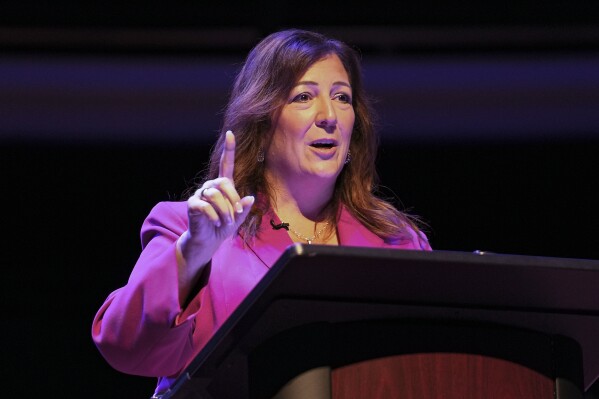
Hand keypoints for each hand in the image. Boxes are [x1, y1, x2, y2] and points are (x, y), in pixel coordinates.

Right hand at [176, 131, 253, 297]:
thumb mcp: (238, 219)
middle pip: (223, 182)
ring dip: (225, 210)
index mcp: (222, 187)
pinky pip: (205, 206)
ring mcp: (200, 195)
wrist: (207, 241)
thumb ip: (244, 209)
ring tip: (225, 221)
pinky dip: (215, 216)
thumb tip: (250, 198)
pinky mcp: (193, 205)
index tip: (231, 133)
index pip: (225, 164)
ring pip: (215, 194)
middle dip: (233, 199)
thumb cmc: (222, 227)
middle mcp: (210, 187)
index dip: (229, 150)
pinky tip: (216, 223)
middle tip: (235, 214)